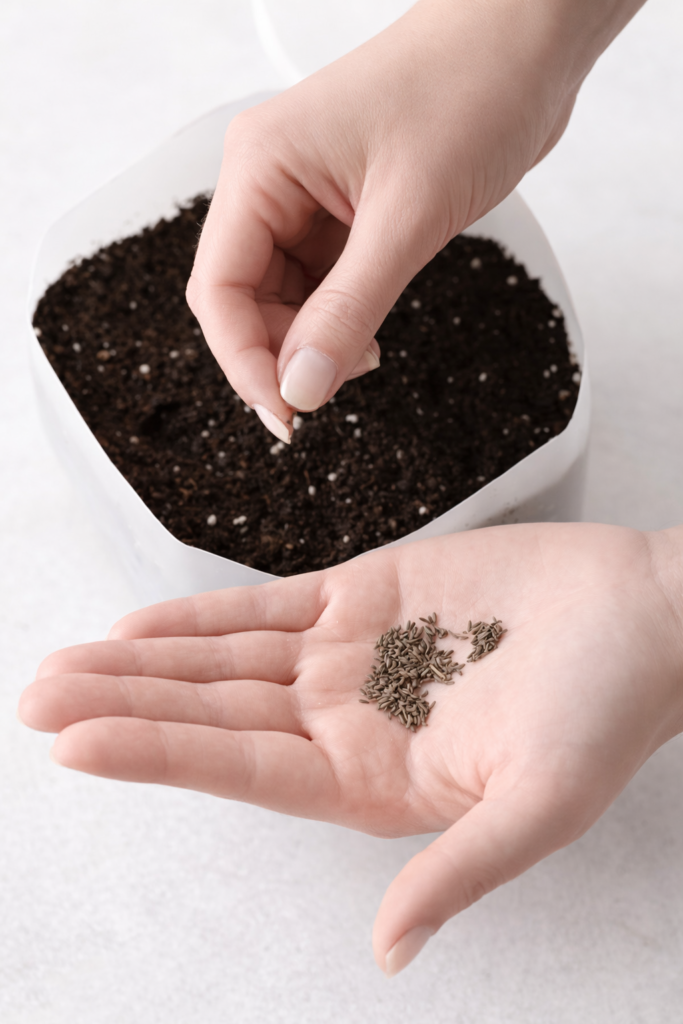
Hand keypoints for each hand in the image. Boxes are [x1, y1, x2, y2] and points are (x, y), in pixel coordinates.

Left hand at [19, 522, 682, 975]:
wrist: (644, 615)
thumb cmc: (609, 712)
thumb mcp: (543, 806)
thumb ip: (458, 872)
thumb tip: (389, 952)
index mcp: (375, 783)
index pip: (242, 771)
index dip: (158, 753)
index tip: (75, 742)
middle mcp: (347, 722)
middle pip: (214, 712)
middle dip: (126, 703)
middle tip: (35, 696)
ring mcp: (350, 657)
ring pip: (224, 657)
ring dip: (146, 656)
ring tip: (67, 659)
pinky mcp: (366, 596)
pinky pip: (266, 605)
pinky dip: (204, 611)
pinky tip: (144, 621)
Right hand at [187, 0, 644, 441]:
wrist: (527, 42)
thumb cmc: (470, 89)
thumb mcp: (408, 216)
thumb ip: (350, 310)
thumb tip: (300, 387)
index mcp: (261, 167)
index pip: (219, 288)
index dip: (243, 361)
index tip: (285, 415)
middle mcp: (271, 182)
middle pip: (244, 299)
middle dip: (282, 355)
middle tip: (329, 394)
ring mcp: (306, 197)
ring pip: (282, 298)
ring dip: (313, 342)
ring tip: (364, 359)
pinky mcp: (344, 211)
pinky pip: (321, 285)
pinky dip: (339, 320)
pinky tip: (370, 336)